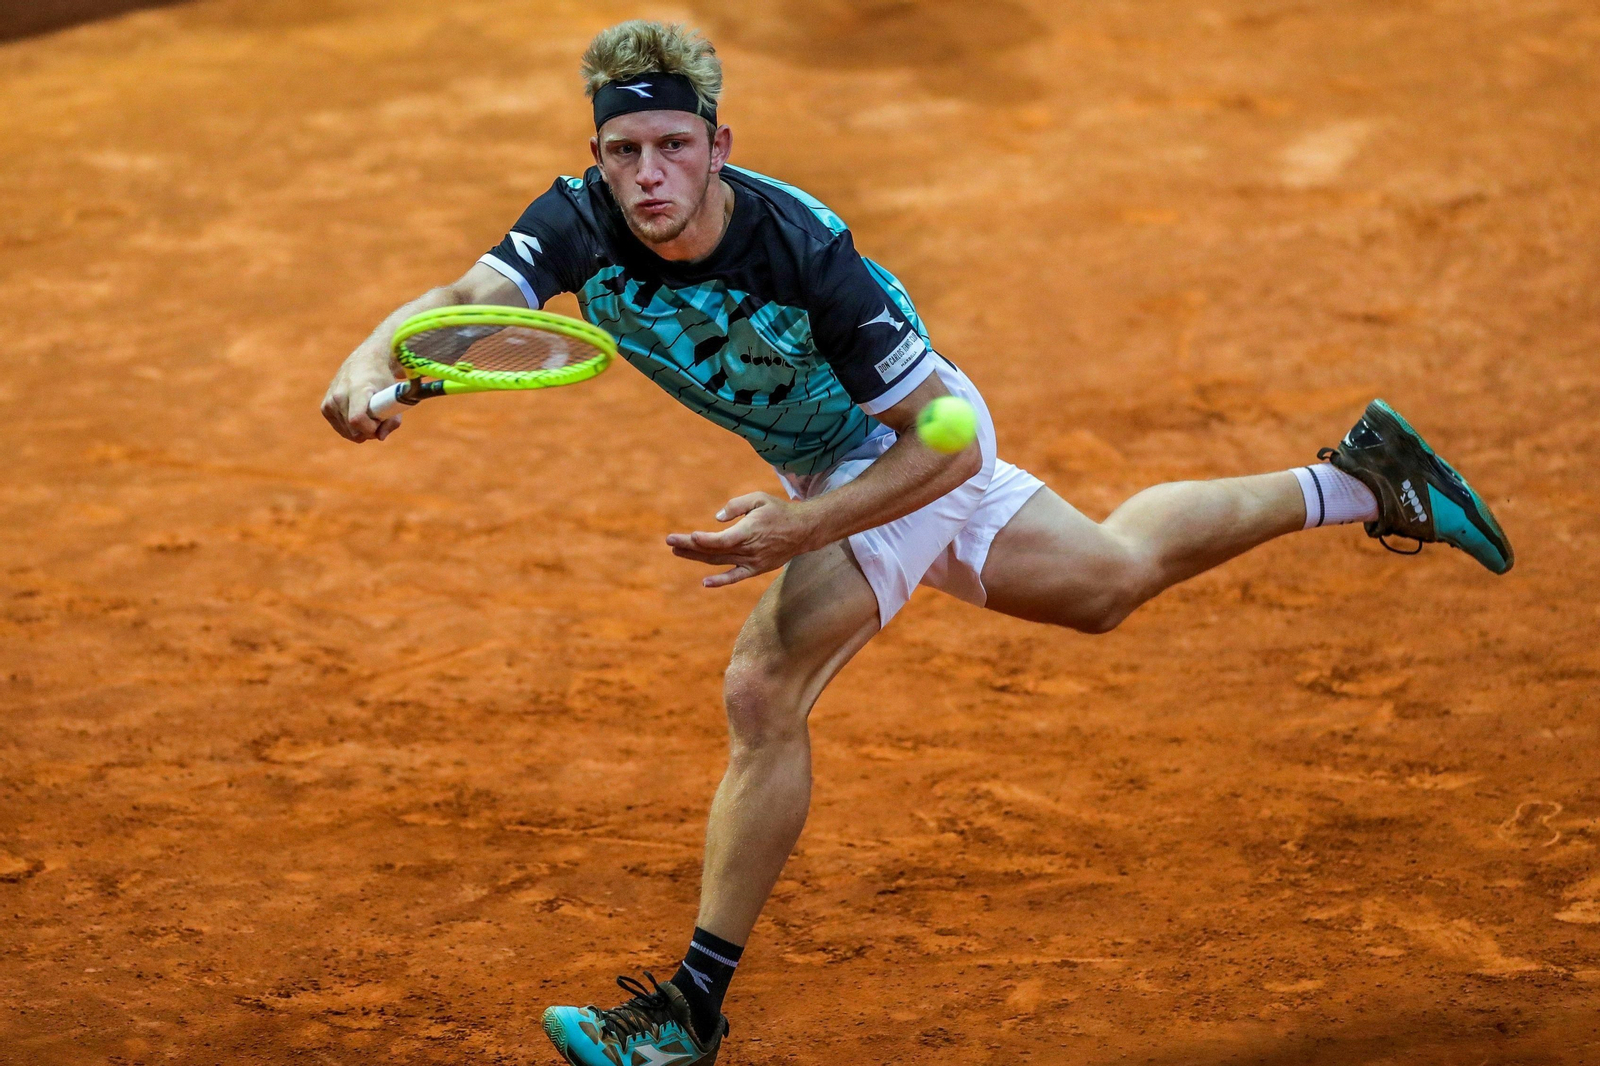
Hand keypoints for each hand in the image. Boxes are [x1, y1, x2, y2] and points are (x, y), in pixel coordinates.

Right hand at [321, 349, 402, 442]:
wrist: (364, 361)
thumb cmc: (382, 380)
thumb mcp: (394, 396)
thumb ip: (393, 420)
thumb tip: (380, 437)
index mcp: (357, 390)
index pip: (357, 420)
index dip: (371, 428)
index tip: (380, 421)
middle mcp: (339, 395)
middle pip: (353, 430)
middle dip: (369, 431)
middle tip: (378, 418)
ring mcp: (330, 401)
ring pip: (347, 432)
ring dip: (361, 429)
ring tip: (368, 413)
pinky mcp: (325, 407)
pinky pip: (340, 429)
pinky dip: (351, 428)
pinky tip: (358, 414)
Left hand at [666, 493, 821, 587]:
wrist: (803, 530)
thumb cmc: (778, 511)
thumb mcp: (758, 498)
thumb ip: (736, 506)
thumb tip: (716, 519)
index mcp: (749, 532)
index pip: (722, 541)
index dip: (704, 541)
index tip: (688, 536)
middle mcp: (748, 550)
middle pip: (714, 551)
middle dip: (689, 546)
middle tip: (669, 541)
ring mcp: (751, 562)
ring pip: (719, 562)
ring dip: (696, 558)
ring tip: (676, 552)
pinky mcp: (755, 569)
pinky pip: (735, 577)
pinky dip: (720, 581)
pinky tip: (705, 582)